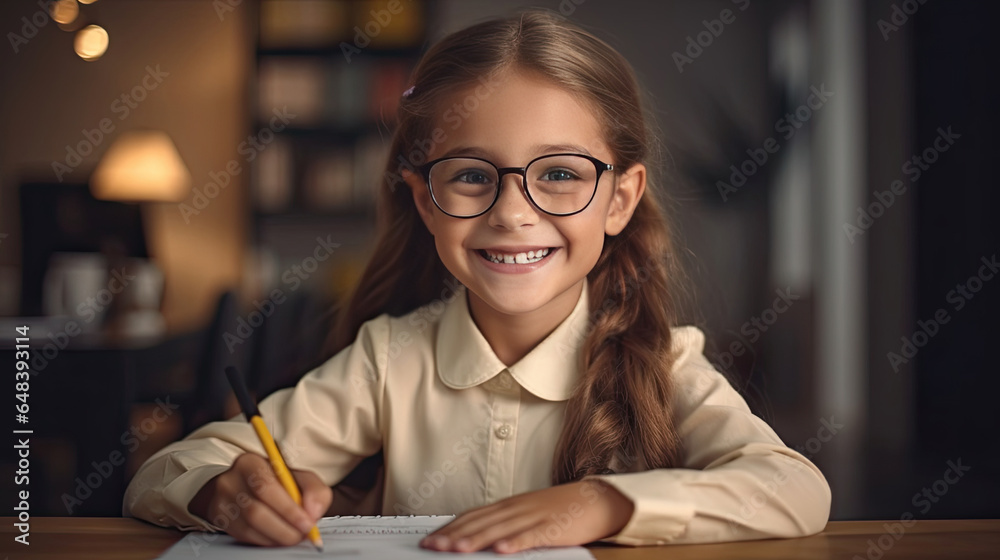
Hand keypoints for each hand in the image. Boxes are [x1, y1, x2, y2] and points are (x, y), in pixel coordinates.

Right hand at [188, 452, 332, 546]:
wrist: (241, 484)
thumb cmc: (274, 480)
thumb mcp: (296, 476)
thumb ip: (313, 489)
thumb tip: (313, 512)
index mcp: (250, 462)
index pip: (266, 487)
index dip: (289, 509)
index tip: (308, 522)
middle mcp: (231, 480)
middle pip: (256, 511)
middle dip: (285, 527)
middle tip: (303, 534)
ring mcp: (222, 501)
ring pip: (250, 527)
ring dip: (277, 536)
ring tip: (294, 536)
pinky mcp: (219, 518)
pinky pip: (244, 536)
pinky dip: (266, 540)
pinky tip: (278, 537)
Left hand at [419, 479, 633, 553]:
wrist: (595, 500)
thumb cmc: (558, 510)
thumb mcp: (526, 513)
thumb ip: (503, 524)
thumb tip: (475, 538)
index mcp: (508, 506)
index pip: (472, 516)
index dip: (449, 528)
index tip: (429, 540)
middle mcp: (516, 508)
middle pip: (480, 522)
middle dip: (453, 536)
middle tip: (431, 547)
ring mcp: (534, 516)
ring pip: (500, 529)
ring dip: (476, 540)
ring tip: (456, 550)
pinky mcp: (553, 527)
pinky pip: (532, 536)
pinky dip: (515, 543)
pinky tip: (501, 551)